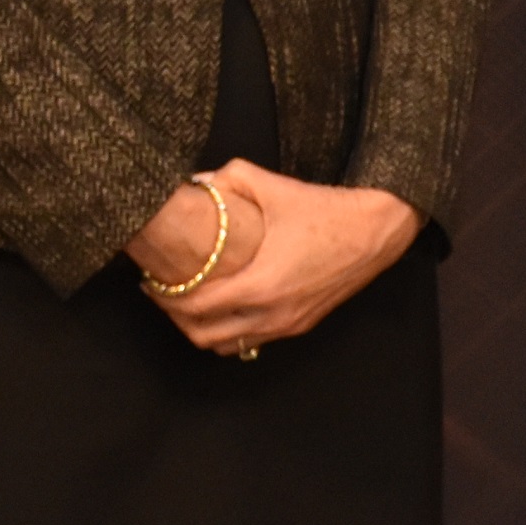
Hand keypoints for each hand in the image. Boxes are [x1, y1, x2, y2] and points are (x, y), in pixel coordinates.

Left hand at [148, 166, 421, 355]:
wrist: (377, 231)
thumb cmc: (326, 210)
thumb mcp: (276, 187)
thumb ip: (231, 178)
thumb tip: (198, 180)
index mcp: (259, 284)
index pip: (196, 307)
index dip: (165, 298)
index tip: (148, 282)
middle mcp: (270, 314)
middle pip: (205, 337)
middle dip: (178, 319)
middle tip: (163, 295)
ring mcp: (286, 324)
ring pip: (229, 346)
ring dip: (203, 330)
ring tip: (190, 304)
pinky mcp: (300, 326)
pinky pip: (252, 341)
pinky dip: (231, 332)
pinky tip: (226, 308)